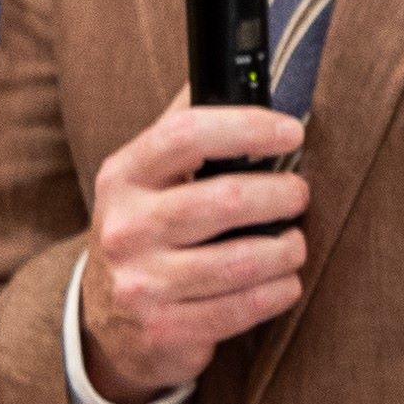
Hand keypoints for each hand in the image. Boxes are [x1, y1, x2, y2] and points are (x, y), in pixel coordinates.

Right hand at [80, 98, 310, 399]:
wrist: (104, 321)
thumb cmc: (144, 234)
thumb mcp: (144, 179)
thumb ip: (184, 132)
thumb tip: (233, 74)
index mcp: (123, 177)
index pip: (187, 134)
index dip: (248, 127)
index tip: (291, 130)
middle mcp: (126, 229)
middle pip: (226, 200)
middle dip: (280, 194)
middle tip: (299, 194)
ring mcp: (142, 283)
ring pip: (242, 261)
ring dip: (286, 249)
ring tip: (294, 242)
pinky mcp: (165, 329)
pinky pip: (241, 308)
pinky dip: (276, 292)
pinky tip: (283, 282)